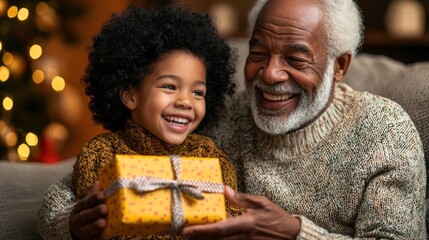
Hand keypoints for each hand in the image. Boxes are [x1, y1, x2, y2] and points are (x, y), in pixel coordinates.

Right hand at [69, 181, 107, 239]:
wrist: (75, 228)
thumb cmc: (86, 212)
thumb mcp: (86, 202)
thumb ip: (91, 194)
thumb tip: (98, 182)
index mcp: (78, 208)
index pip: (85, 202)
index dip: (93, 198)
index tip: (102, 194)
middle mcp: (78, 220)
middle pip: (85, 216)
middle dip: (95, 212)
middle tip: (104, 208)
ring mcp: (82, 232)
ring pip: (87, 230)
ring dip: (95, 226)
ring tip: (103, 223)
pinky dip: (98, 239)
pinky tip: (105, 238)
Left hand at [182, 186, 300, 239]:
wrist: (292, 236)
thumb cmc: (277, 218)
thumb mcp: (261, 203)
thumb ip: (241, 198)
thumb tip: (224, 190)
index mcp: (245, 224)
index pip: (219, 229)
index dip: (201, 231)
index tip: (185, 231)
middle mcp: (243, 238)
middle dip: (197, 239)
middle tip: (182, 233)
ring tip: (191, 236)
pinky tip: (209, 238)